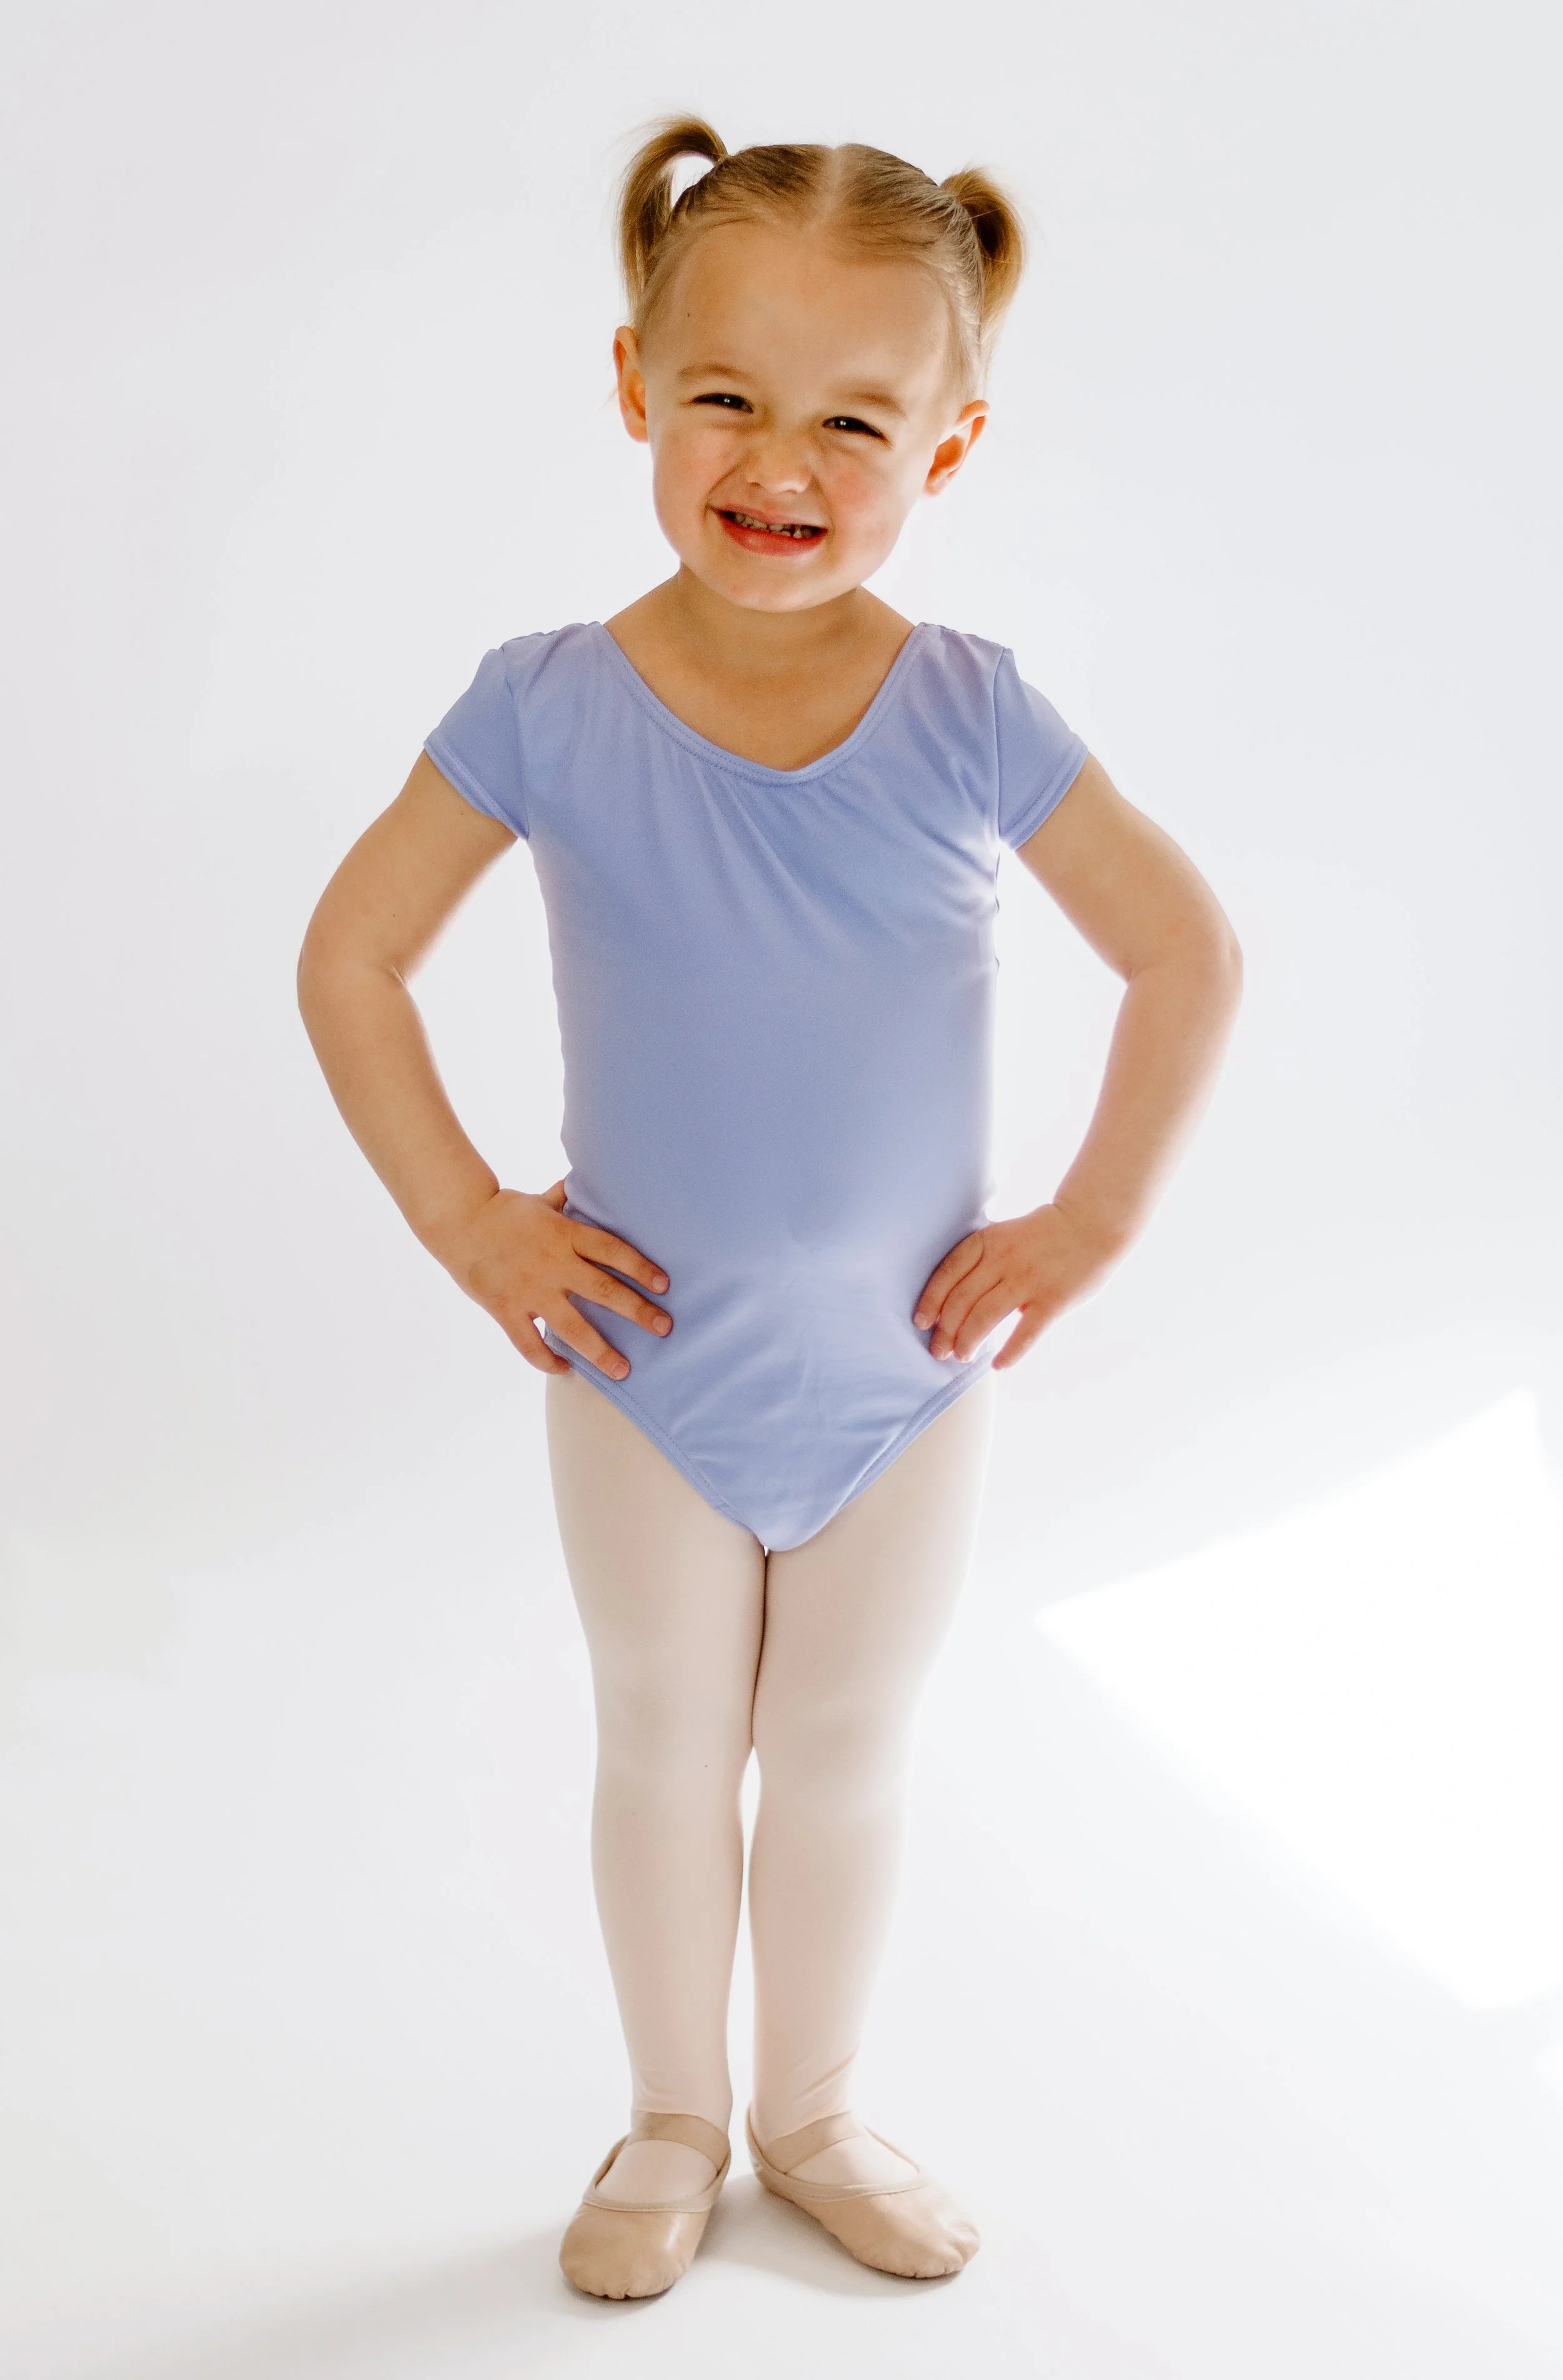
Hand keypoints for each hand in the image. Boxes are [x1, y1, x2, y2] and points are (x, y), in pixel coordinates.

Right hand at [432, 1180, 670, 1379]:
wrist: (458, 1222)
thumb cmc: (503, 1211)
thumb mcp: (540, 1201)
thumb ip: (566, 1199)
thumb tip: (586, 1182)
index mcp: (564, 1234)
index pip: (612, 1251)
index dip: (640, 1267)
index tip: (664, 1285)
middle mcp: (553, 1264)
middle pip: (603, 1290)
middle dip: (637, 1311)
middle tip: (664, 1328)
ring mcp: (530, 1290)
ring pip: (572, 1326)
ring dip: (600, 1350)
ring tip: (623, 1370)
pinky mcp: (506, 1309)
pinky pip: (529, 1344)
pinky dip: (547, 1360)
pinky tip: (566, 1369)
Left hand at [912, 1201, 1125, 1370]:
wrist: (1092, 1223)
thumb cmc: (1043, 1234)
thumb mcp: (1004, 1233)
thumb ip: (981, 1257)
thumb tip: (951, 1296)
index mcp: (988, 1241)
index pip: (948, 1273)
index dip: (930, 1301)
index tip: (921, 1322)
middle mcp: (1003, 1260)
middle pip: (961, 1301)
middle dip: (945, 1331)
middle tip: (939, 1350)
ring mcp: (1029, 1280)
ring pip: (984, 1317)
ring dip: (968, 1342)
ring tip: (962, 1356)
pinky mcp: (1053, 1300)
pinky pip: (1025, 1333)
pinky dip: (1009, 1353)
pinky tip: (998, 1364)